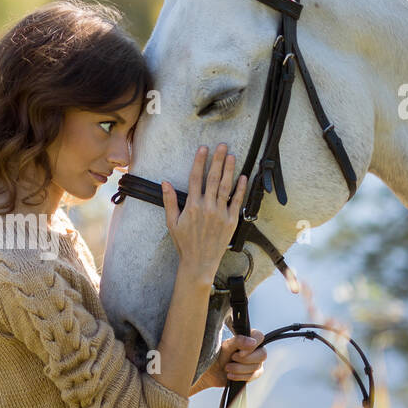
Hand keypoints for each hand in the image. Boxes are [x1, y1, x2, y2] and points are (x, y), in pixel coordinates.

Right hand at [162, 144, 246, 286]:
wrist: (199, 262)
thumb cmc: (185, 243)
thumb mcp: (171, 223)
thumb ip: (169, 201)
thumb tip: (165, 183)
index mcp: (191, 206)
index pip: (195, 178)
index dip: (199, 162)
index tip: (203, 148)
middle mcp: (207, 207)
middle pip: (212, 178)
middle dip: (217, 160)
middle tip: (221, 145)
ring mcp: (220, 214)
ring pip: (225, 187)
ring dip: (228, 170)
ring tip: (231, 155)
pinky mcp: (231, 221)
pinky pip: (237, 201)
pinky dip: (240, 188)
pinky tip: (242, 176)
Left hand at [198, 329, 265, 388]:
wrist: (211, 372)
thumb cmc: (218, 355)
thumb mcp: (226, 346)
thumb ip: (238, 341)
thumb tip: (252, 342)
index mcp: (249, 338)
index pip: (259, 337)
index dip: (252, 346)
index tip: (240, 352)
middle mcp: (256, 349)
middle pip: (262, 354)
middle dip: (245, 360)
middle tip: (232, 358)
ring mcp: (256, 362)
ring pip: (257, 367)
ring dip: (239, 368)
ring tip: (227, 368)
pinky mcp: (254, 373)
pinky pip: (253, 376)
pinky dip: (240, 376)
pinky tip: (230, 375)